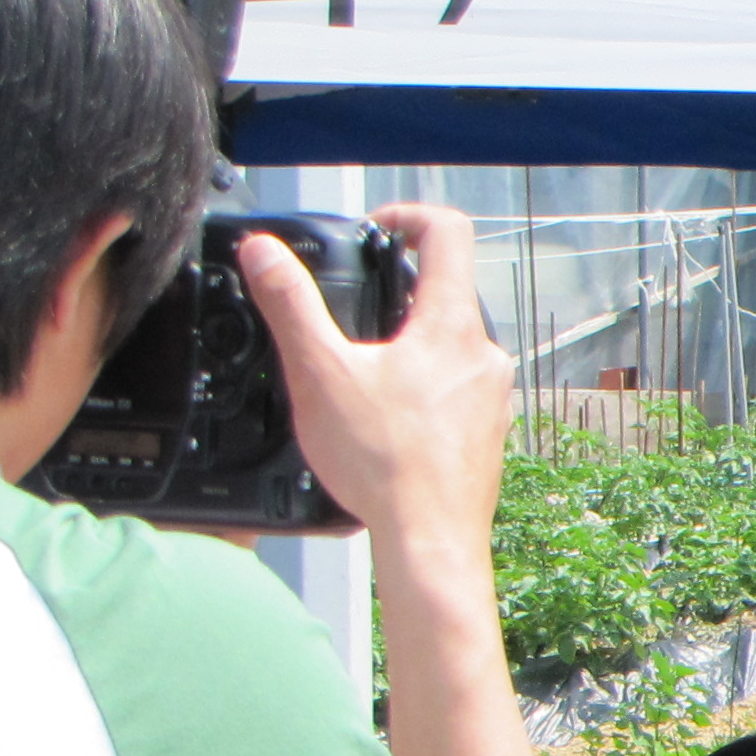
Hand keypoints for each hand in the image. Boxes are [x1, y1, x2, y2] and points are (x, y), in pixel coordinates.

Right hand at [237, 204, 508, 557]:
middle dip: (397, 292)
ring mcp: (490, 395)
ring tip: (361, 369)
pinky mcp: (486, 431)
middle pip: (447, 292)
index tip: (375, 230)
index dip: (408, 216)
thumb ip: (290, 305)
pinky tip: (386, 415)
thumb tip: (264, 253)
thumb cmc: (384, 464)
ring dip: (407, 343)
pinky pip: (454, 388)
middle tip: (352, 310)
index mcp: (451, 326)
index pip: (448, 233)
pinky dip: (420, 386)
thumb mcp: (320, 373)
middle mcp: (483, 355)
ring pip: (449, 344)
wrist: (429, 540)